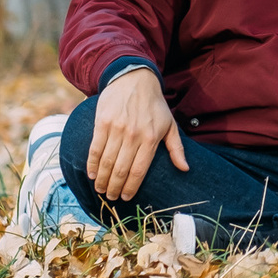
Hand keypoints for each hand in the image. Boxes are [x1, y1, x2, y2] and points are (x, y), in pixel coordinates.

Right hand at [87, 68, 187, 201]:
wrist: (134, 79)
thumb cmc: (154, 105)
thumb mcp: (170, 124)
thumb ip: (176, 148)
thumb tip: (185, 169)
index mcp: (151, 138)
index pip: (139, 170)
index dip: (131, 187)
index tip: (126, 198)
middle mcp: (133, 135)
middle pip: (121, 169)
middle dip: (114, 188)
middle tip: (110, 198)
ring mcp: (117, 128)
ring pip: (107, 161)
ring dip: (102, 179)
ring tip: (100, 189)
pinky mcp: (102, 122)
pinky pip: (95, 148)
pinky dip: (92, 163)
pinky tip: (92, 174)